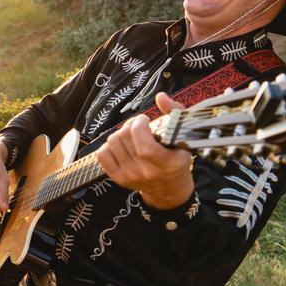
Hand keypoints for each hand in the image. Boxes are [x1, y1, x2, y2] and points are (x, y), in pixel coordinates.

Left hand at [95, 92, 193, 208]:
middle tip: (139, 126)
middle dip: (130, 125)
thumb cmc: (177, 160)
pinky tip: (122, 145)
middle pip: (124, 138)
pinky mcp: (117, 178)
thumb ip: (174, 113)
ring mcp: (129, 176)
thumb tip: (160, 96)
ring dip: (120, 134)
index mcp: (165, 164)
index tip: (145, 121)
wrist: (169, 189)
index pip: (144, 146)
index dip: (139, 126)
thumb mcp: (183, 137)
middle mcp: (145, 172)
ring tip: (131, 136)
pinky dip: (109, 146)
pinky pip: (102, 155)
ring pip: (112, 143)